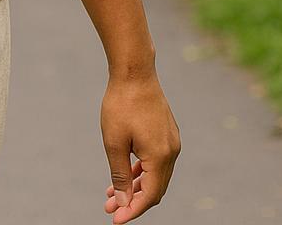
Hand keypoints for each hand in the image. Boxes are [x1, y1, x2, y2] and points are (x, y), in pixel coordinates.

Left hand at [100, 71, 180, 220]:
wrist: (134, 71)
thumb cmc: (121, 104)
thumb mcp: (114, 141)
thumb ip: (119, 174)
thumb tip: (124, 201)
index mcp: (160, 157)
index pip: (150, 195)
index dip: (133, 210)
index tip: (116, 219)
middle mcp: (171, 152)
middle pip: (154, 188)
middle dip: (132, 200)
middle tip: (109, 208)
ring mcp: (171, 142)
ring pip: (155, 174)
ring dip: (135, 186)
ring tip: (112, 194)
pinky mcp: (166, 133)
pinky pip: (155, 160)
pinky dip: (141, 170)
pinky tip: (125, 174)